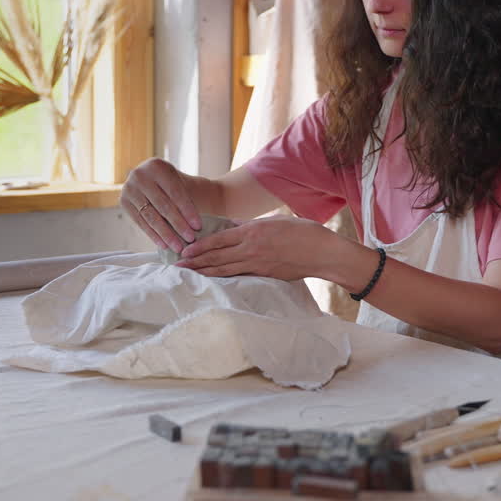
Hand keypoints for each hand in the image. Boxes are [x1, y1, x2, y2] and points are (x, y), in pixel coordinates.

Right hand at [121, 158, 201, 252]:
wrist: (153, 179)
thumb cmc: (171, 184)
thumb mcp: (179, 183)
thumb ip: (185, 200)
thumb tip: (195, 227)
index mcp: (157, 166)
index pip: (175, 193)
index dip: (188, 211)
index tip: (198, 226)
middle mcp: (139, 175)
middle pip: (163, 205)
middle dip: (178, 224)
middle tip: (190, 239)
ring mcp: (129, 188)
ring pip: (151, 216)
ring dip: (166, 234)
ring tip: (177, 246)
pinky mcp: (123, 201)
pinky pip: (140, 222)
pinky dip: (153, 235)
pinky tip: (163, 244)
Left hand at [175, 215, 334, 280]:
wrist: (323, 253)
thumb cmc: (303, 232)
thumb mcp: (274, 220)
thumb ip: (250, 224)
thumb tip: (231, 226)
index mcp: (252, 232)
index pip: (218, 240)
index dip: (199, 246)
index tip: (185, 250)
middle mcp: (251, 249)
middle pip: (217, 257)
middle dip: (195, 261)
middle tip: (178, 265)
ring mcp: (258, 265)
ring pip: (225, 270)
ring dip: (205, 272)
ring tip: (189, 274)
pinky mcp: (265, 276)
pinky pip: (240, 276)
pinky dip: (224, 277)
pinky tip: (214, 279)